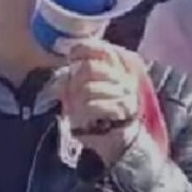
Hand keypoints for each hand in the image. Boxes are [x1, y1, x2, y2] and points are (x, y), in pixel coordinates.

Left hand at [60, 40, 143, 166]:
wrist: (119, 143)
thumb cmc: (102, 115)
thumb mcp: (93, 90)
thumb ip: (82, 75)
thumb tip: (66, 66)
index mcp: (120, 68)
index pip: (103, 49)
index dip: (84, 49)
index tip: (71, 56)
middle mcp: (125, 77)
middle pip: (90, 67)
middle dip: (74, 81)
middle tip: (72, 94)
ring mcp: (125, 93)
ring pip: (88, 87)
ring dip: (76, 102)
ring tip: (78, 111)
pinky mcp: (121, 109)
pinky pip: (92, 105)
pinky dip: (82, 113)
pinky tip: (85, 120)